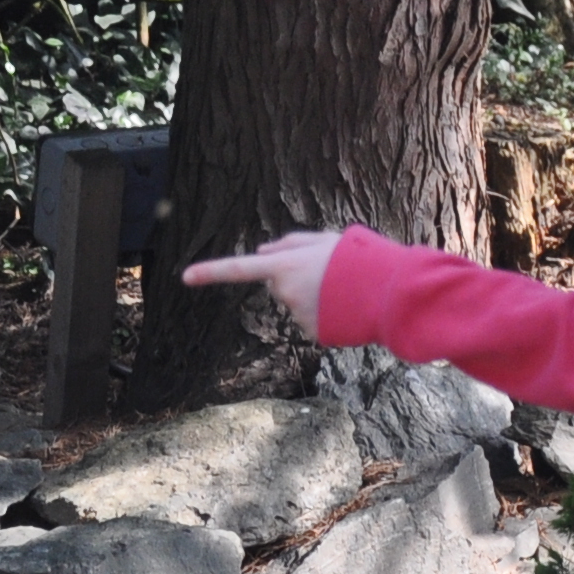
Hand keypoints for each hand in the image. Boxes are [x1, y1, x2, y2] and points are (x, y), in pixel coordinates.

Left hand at [180, 229, 343, 340]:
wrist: (388, 291)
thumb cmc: (359, 259)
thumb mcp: (324, 239)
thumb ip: (290, 243)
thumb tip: (262, 248)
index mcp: (285, 265)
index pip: (239, 268)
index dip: (211, 272)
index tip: (184, 277)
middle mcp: (285, 293)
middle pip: (278, 284)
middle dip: (294, 277)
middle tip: (329, 271)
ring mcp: (298, 316)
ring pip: (297, 303)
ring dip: (315, 296)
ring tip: (343, 287)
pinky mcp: (314, 334)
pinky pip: (313, 320)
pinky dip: (326, 313)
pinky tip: (345, 306)